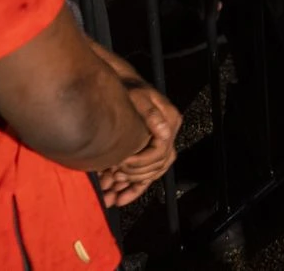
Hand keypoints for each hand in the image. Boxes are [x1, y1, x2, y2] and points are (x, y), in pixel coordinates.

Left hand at [97, 85, 181, 207]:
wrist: (125, 85)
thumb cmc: (130, 89)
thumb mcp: (138, 97)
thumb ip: (150, 114)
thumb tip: (163, 131)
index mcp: (170, 121)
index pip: (160, 152)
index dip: (140, 162)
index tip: (121, 164)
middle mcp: (168, 133)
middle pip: (158, 166)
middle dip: (135, 176)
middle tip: (114, 177)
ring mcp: (162, 142)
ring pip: (153, 173)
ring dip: (133, 186)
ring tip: (113, 192)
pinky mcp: (152, 148)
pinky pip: (148, 173)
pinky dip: (135, 187)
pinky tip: (119, 197)